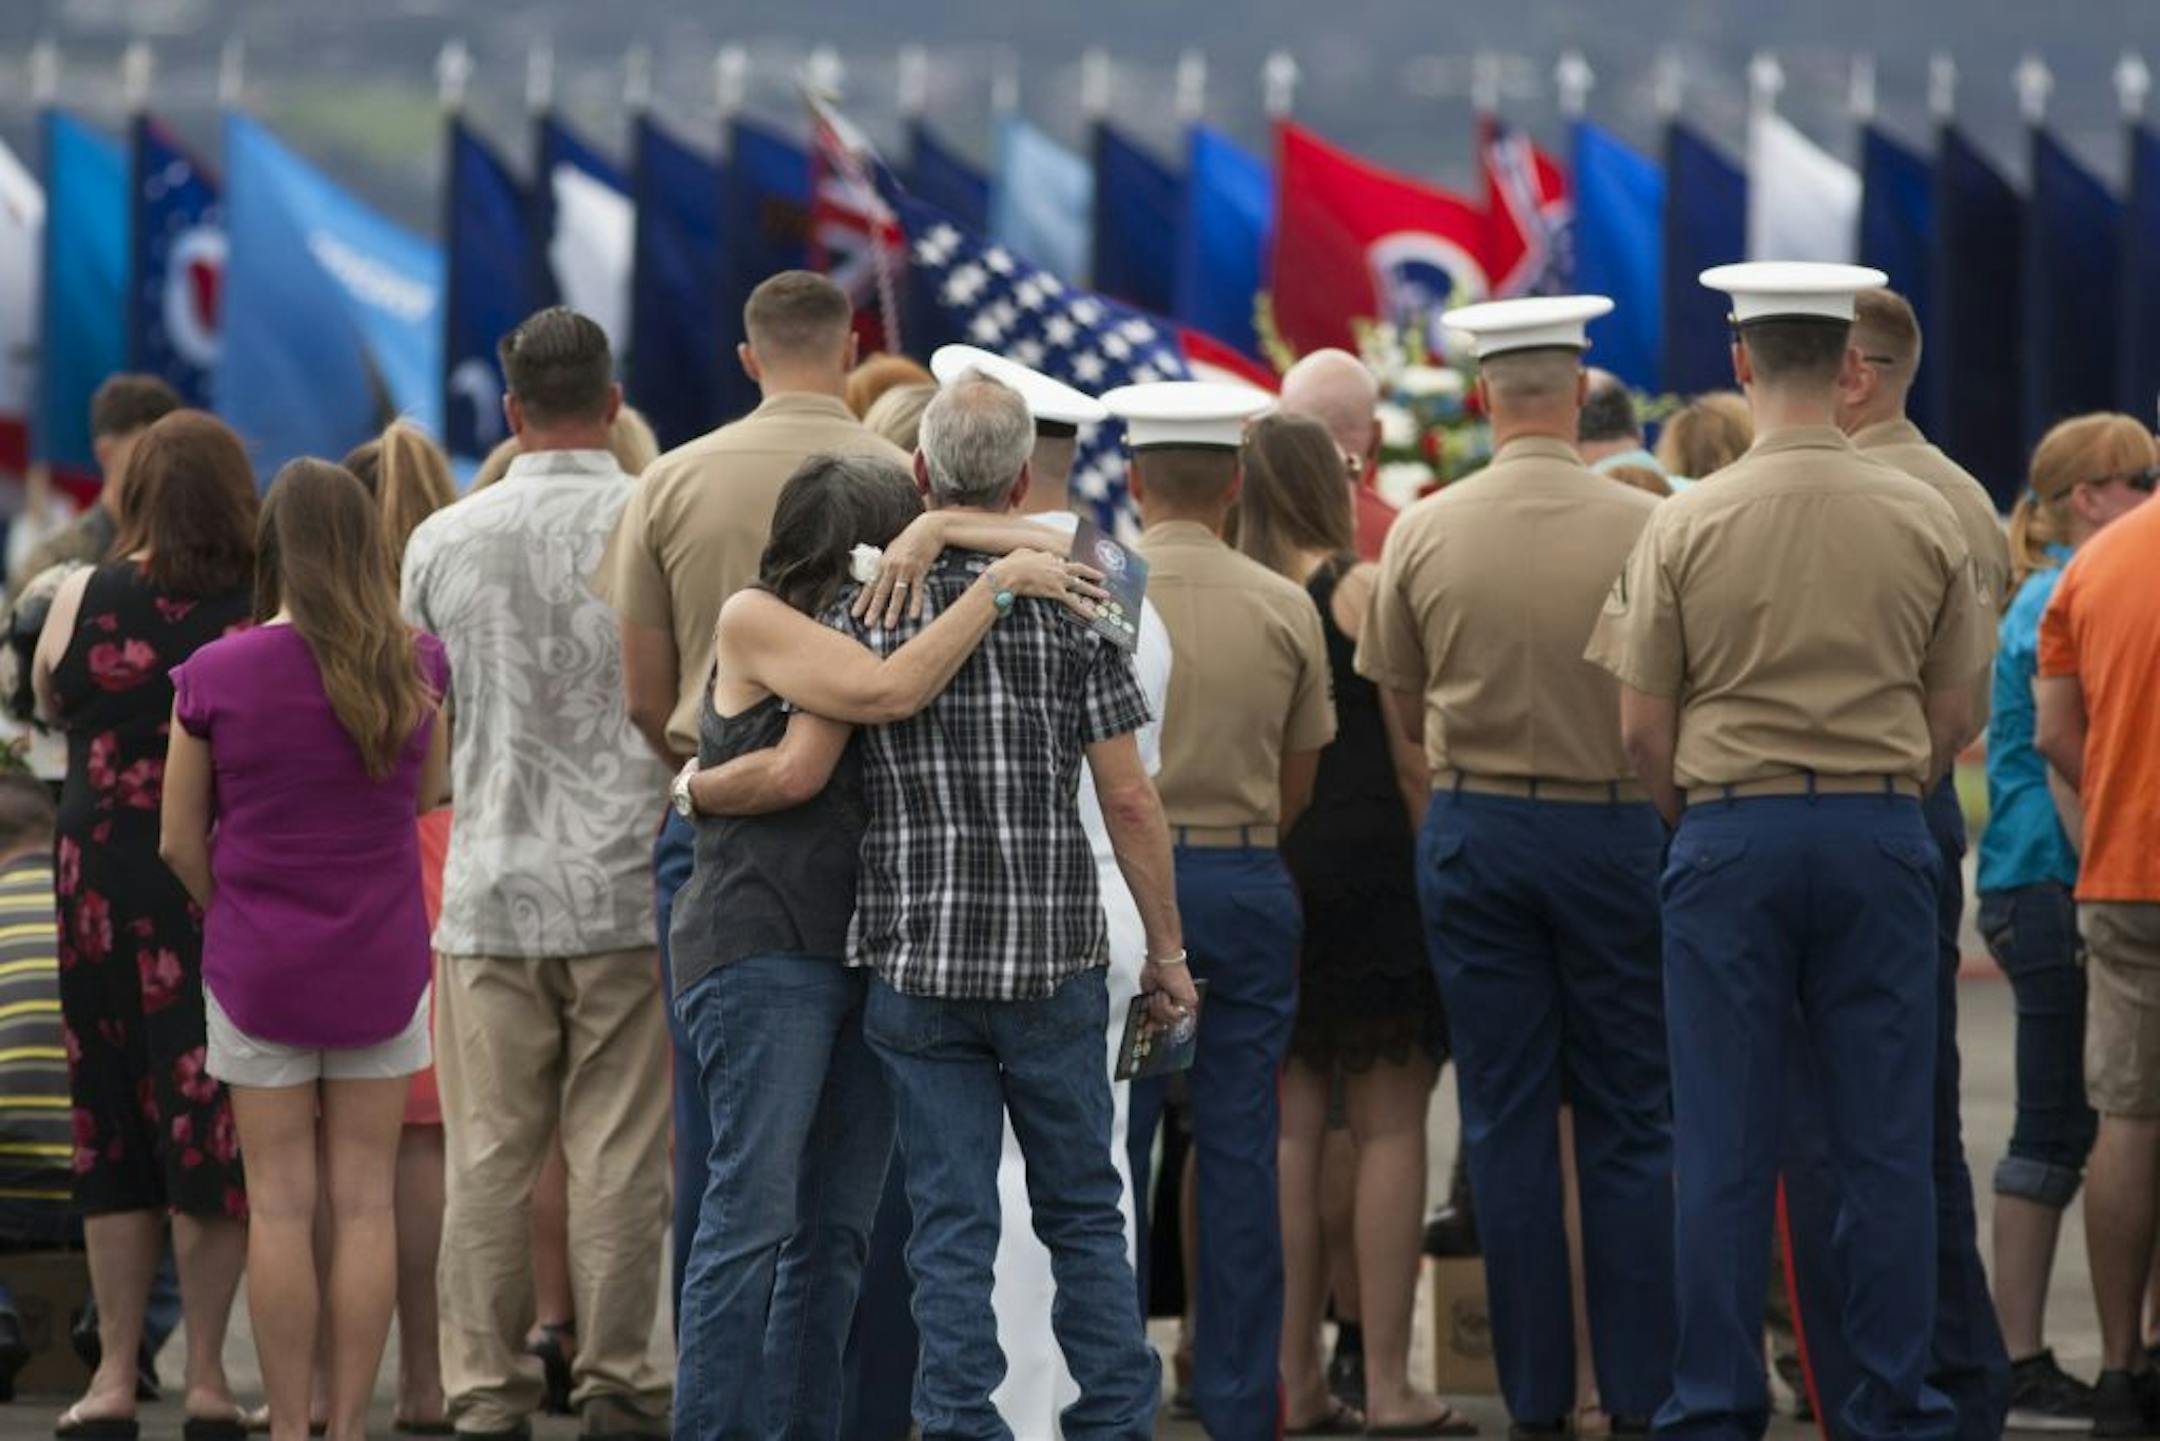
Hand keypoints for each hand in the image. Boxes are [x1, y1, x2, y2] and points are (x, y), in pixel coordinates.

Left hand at [854, 512, 944, 626]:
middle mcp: (892, 567)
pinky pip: (917, 590)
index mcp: (883, 563)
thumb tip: (877, 576)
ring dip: (893, 610)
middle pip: (881, 591)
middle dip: (874, 609)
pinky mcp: (920, 570)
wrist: (929, 527)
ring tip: (888, 625)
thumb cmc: (911, 538)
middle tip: (868, 624)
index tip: (855, 614)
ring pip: (897, 593)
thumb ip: (886, 564)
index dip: (862, 600)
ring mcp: (906, 569)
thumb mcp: (893, 549)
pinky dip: (916, 603)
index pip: (870, 585)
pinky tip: (914, 615)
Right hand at [986, 550, 1108, 621]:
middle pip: (1079, 570)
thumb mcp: (1022, 553)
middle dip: (1092, 573)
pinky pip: (1074, 602)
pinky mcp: (1057, 592)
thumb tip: (1032, 556)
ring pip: (1081, 585)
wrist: (1008, 575)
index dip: (1068, 566)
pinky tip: (1093, 616)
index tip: (1073, 569)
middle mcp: (1058, 566)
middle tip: (1103, 577)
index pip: (1063, 561)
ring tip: (1105, 595)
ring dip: (1094, 591)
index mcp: (1049, 556)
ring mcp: (1059, 579)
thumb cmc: (1010, 564)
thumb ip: (1031, 554)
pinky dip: (1084, 610)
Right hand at [1139, 956, 1198, 1028]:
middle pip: (1167, 1023)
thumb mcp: (1149, 996)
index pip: (1168, 1022)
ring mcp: (1188, 1004)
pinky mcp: (1189, 1002)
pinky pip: (1173, 1014)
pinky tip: (1164, 993)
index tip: (1147, 1029)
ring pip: (1170, 1019)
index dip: (1156, 1026)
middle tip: (1154, 997)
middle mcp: (1184, 1005)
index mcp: (1176, 1003)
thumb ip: (1151, 1012)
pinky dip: (1164, 1003)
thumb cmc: (1155, 971)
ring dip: (1159, 1006)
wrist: (1161, 960)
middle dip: (1156, 1011)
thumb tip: (1148, 1028)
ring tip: (1160, 992)